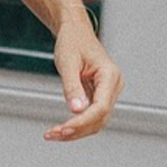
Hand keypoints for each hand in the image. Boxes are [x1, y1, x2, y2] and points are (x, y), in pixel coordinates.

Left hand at [44, 18, 121, 141]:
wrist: (75, 32)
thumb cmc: (72, 42)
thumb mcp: (68, 62)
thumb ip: (72, 87)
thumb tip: (76, 110)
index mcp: (110, 75)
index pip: (101, 107)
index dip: (83, 121)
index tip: (63, 129)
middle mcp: (113, 85)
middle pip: (100, 118)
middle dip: (77, 130)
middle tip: (52, 134)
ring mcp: (108, 92)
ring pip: (96, 121)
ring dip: (76, 131)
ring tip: (53, 134)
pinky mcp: (100, 96)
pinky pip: (91, 116)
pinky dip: (76, 124)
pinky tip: (60, 128)